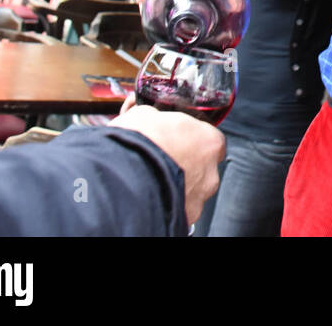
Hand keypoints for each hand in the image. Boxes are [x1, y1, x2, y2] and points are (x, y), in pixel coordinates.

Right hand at [111, 95, 224, 225]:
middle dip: (185, 164)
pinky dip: (167, 203)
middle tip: (162, 161)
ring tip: (152, 180)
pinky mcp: (184, 218)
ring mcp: (198, 198)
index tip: (178, 141)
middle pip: (203, 167)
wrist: (120, 179)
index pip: (211, 140)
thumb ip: (153, 115)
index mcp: (209, 142)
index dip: (192, 139)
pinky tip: (149, 196)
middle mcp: (210, 172)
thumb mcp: (143, 115)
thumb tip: (145, 113)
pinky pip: (178, 208)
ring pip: (191, 190)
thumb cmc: (137, 145)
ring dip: (176, 185)